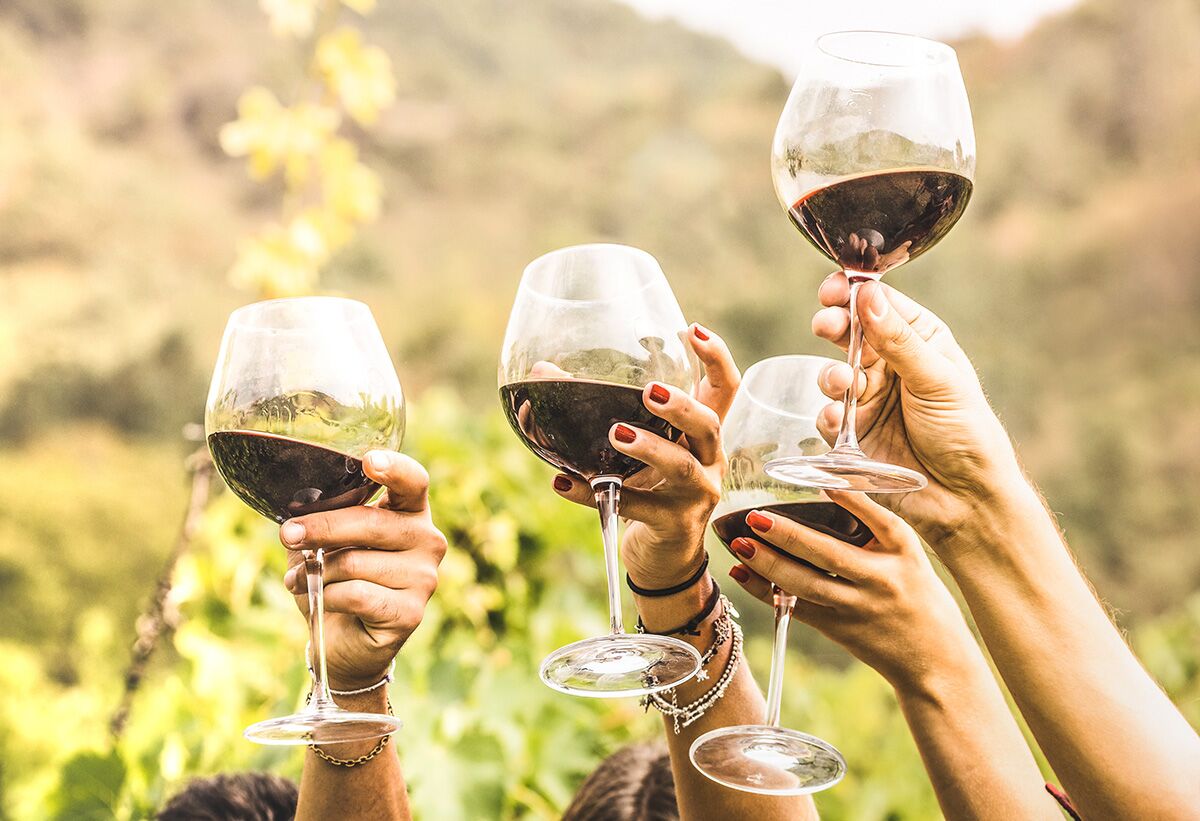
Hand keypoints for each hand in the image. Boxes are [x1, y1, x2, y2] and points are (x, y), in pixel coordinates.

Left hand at [279, 451, 446, 689]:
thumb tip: (297, 503)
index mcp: (410, 513)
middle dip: (321, 528)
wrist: (343, 643)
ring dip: (315, 572)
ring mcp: (424, 578)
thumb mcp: (325, 542)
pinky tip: (317, 600)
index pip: (413, 482)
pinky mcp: (411, 613)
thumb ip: (320, 518)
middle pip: (372, 523)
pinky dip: (325, 597)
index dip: (393, 469)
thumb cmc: (335, 581)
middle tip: (288, 534)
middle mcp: (427, 541)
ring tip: (298, 579)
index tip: (368, 462)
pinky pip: (355, 595)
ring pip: (355, 562)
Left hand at [552, 324, 739, 589]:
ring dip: (650, 448)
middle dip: (682, 407)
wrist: (665, 559)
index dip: (716, 359)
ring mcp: (695, 496)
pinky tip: (562, 482)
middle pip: (709, 425)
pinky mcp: (672, 526)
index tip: (694, 331)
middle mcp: (709, 460)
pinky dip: (592, 493)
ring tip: (616, 434)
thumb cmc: (650, 489)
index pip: (726, 389)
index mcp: (703, 434)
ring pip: (681, 467)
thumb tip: (541, 371)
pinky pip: (632, 507)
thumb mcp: (638, 449)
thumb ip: (602, 410)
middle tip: (649, 392)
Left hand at [728, 490, 971, 691]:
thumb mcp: (909, 556)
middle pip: (828, 555)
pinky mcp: (838, 629)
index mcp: (903, 552)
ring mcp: (857, 607)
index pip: (880, 520)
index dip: (852, 499)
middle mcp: (880, 579)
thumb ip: (874, 528)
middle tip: (756, 517)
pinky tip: (742, 572)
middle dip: (788, 535)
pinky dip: (765, 591)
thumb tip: (827, 488)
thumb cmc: (918, 596)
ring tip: (740, 544)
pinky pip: (796, 607)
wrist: (935, 660)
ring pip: (806, 585)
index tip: (825, 479)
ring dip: (769, 565)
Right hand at [812, 272, 1024, 542]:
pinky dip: (829, 416)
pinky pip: (828, 418)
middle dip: (833, 326)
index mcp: (920, 341)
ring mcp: (869, 401)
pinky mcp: (852, 436)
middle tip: (825, 325)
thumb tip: (867, 293)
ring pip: (833, 374)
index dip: (852, 293)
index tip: (832, 289)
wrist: (965, 500)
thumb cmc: (966, 433)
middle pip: (849, 334)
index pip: (879, 305)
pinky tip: (839, 420)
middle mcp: (890, 366)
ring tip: (842, 384)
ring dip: (831, 375)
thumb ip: (898, 340)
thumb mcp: (937, 380)